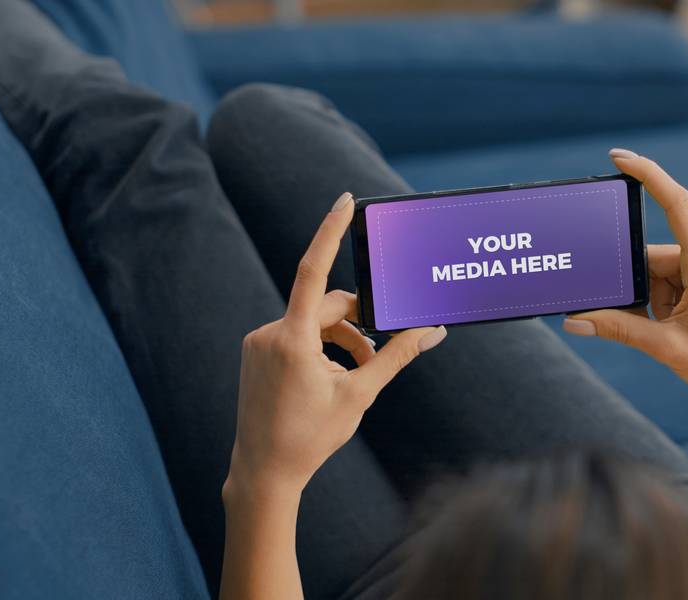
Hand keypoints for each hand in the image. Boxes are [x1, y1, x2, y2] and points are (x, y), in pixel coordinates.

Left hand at [228, 193, 446, 495]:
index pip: (313, 270)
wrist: (264, 473)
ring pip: (312, 322)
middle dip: (358, 324)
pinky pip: (296, 334)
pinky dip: (320, 347)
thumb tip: (432, 331)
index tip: (344, 201)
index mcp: (293, 340)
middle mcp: (269, 333)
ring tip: (358, 373)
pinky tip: (330, 377)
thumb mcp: (361, 394)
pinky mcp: (256, 353)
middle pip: (327, 306)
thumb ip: (396, 357)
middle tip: (381, 352)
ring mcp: (258, 343)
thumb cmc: (311, 437)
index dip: (330, 232)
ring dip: (341, 340)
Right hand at [564, 150, 687, 421]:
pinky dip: (669, 303)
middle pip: (656, 259)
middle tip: (652, 328)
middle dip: (641, 292)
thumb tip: (574, 321)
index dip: (647, 174)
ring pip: (666, 273)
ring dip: (657, 303)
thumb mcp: (666, 348)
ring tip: (675, 336)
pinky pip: (681, 280)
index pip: (676, 204)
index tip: (619, 158)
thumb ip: (618, 329)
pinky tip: (682, 331)